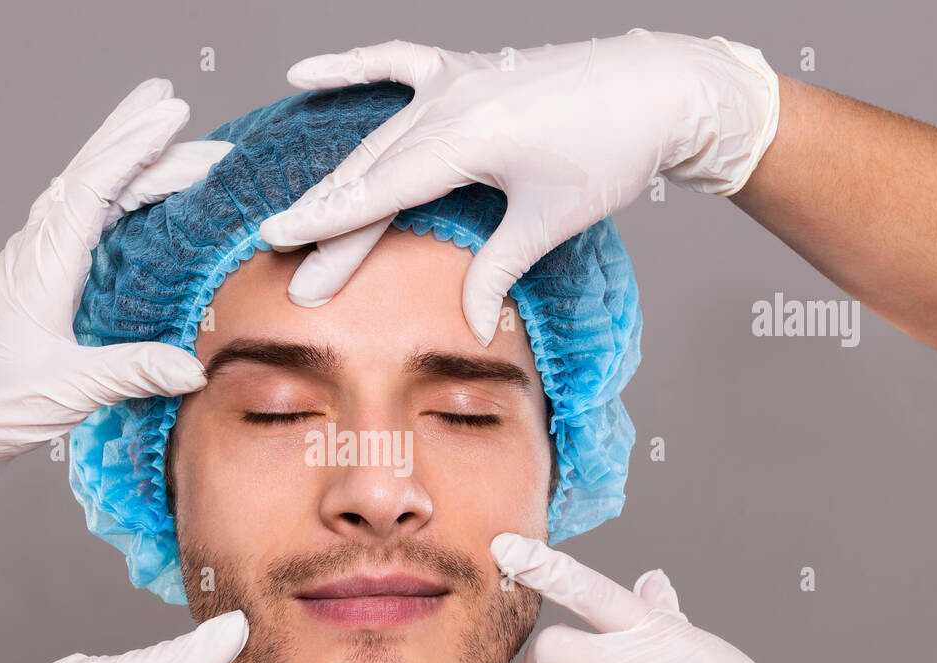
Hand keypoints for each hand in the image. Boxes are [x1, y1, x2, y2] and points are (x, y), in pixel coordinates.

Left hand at [0, 78, 232, 576]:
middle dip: (134, 137)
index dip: (132, 148)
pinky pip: (76, 215)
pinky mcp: (36, 276)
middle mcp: (34, 253)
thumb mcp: (66, 392)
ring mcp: (32, 260)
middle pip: (87, 175)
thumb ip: (130, 372)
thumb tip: (192, 367)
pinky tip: (127, 190)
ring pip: (80, 190)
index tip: (170, 116)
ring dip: (121, 158)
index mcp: (41, 268)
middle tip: (177, 106)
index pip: (91, 188)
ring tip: (160, 131)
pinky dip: (109, 189)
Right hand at [257, 31, 778, 343]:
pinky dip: (351, 68)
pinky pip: (394, 62)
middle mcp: (452, 102)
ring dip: (338, 178)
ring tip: (298, 219)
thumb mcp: (551, 219)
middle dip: (329, 226)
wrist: (656, 88)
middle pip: (372, 173)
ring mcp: (455, 78)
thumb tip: (471, 327)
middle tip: (295, 274)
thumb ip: (499, 269)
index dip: (329, 225)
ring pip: (378, 134)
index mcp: (470, 138)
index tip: (279, 244)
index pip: (381, 193)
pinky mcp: (464, 69)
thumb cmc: (611, 151)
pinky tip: (305, 74)